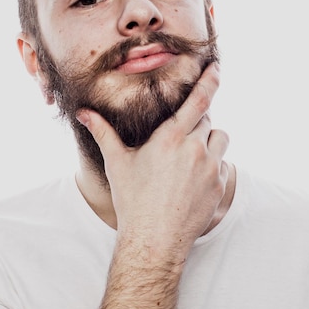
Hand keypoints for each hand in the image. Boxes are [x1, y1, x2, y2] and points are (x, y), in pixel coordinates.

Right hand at [77, 63, 228, 260]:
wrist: (154, 240)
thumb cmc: (133, 201)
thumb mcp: (117, 163)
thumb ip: (103, 133)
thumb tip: (84, 113)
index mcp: (171, 137)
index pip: (199, 100)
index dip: (210, 80)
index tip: (217, 68)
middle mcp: (195, 149)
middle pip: (207, 119)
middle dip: (196, 122)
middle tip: (179, 139)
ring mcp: (211, 168)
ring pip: (220, 139)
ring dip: (209, 141)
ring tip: (190, 157)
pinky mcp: (220, 186)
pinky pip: (224, 164)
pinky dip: (214, 165)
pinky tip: (195, 179)